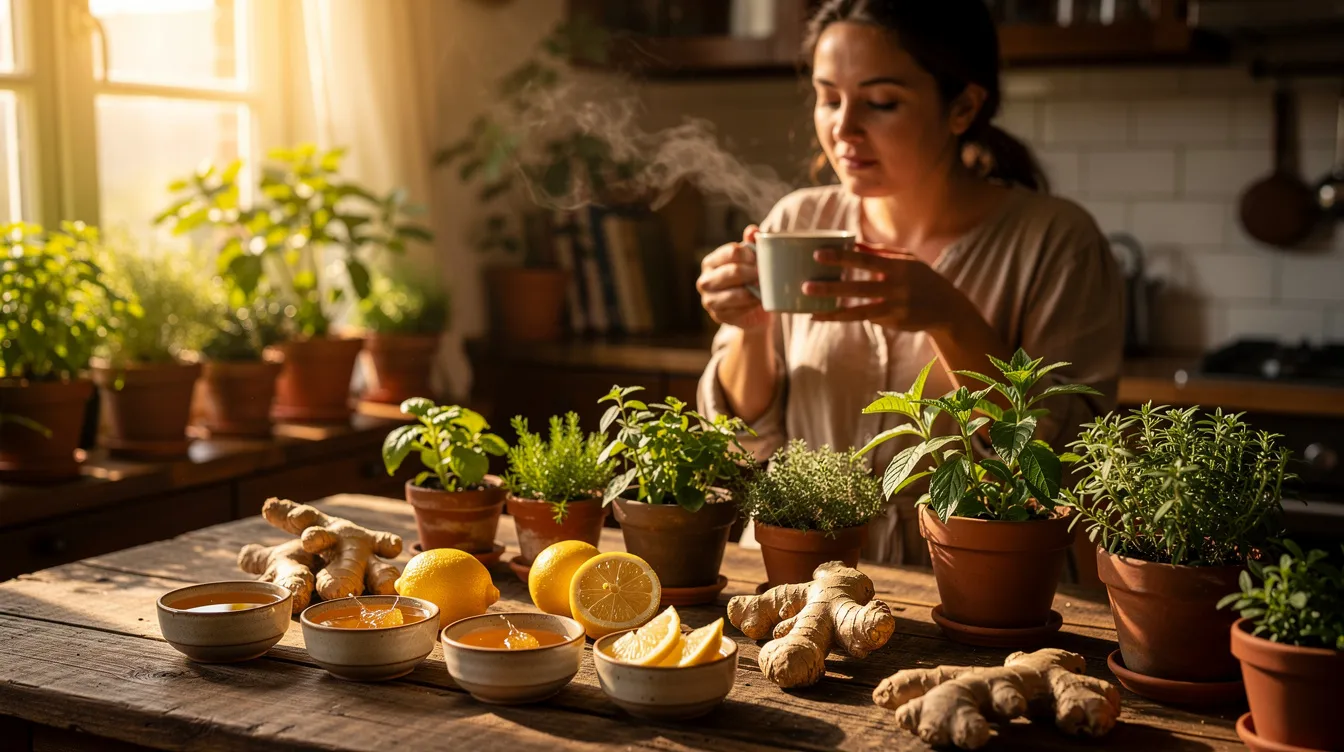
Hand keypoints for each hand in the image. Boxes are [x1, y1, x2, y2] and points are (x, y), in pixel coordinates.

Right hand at [697, 224, 769, 330]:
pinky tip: (759, 301)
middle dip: (754, 273)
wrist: (750, 310)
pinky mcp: (718, 316)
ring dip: (754, 291)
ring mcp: (709, 300)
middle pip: (734, 271)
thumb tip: (752, 230)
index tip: (761, 259)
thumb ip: (751, 243)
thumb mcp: (750, 260)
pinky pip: (739, 310)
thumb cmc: (749, 280)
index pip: (732, 251)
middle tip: (765, 275)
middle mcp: (705, 280)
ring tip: (764, 288)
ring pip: (736, 293)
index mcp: (711, 262)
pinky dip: (752, 305)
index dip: (751, 254)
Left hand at [802, 244, 969, 334]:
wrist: (947, 307)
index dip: (842, 258)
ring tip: (810, 309)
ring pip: (858, 310)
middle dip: (832, 287)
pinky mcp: (893, 322)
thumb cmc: (922, 277)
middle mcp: (896, 288)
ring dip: (833, 310)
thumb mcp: (907, 260)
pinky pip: (865, 318)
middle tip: (806, 285)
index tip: (819, 255)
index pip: (865, 261)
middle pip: (859, 288)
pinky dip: (843, 317)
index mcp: (898, 267)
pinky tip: (824, 316)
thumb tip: (854, 244)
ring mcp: (895, 307)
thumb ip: (881, 252)